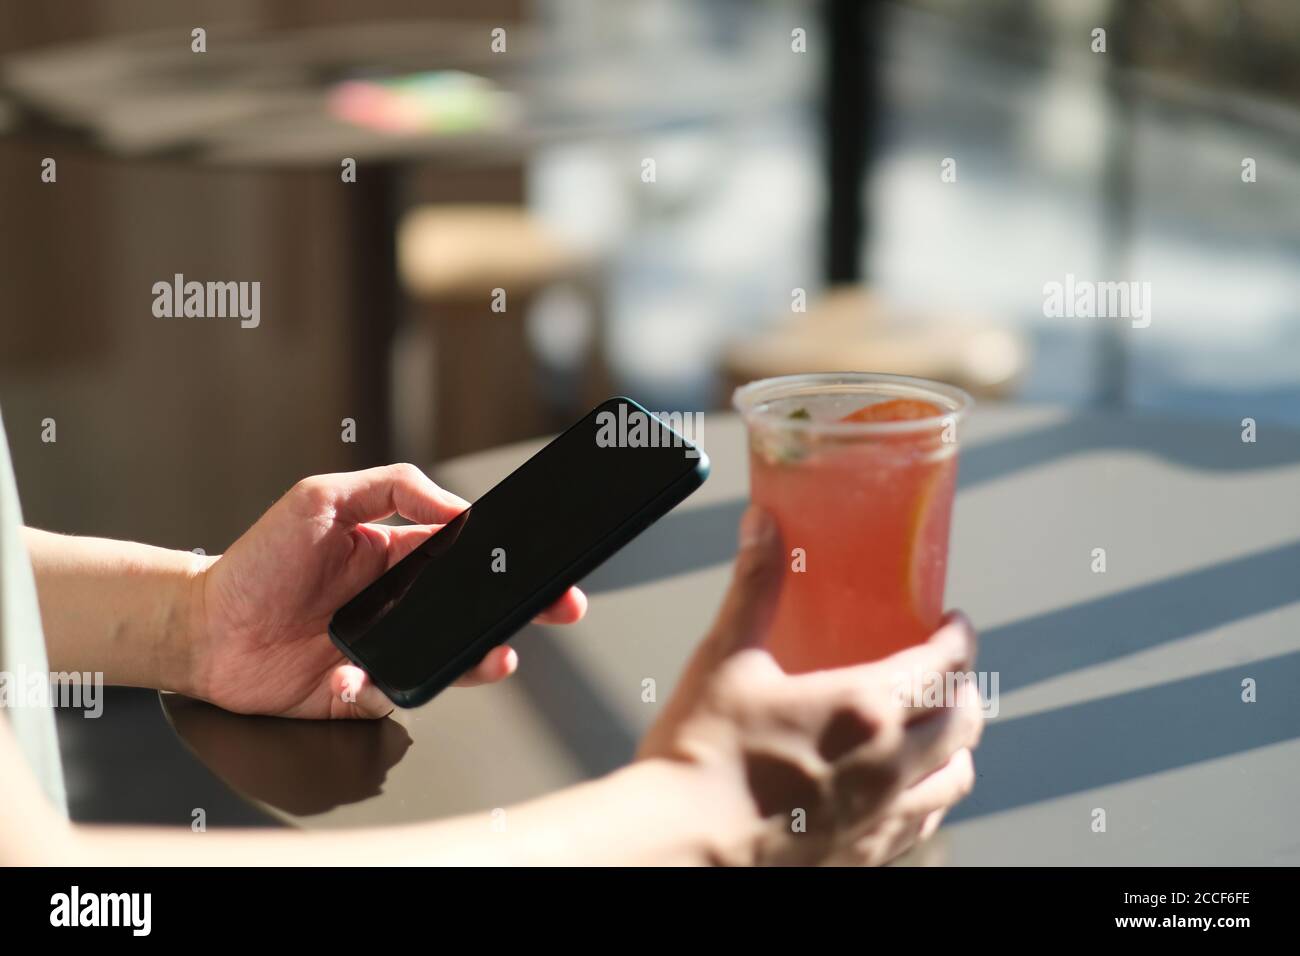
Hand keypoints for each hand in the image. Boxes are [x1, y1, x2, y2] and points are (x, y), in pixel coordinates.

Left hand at [192, 464, 586, 718]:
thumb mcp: (321, 498)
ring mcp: (382, 647)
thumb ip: (391, 490)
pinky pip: (390, 694)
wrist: (200, 626)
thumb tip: (456, 507)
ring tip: (497, 655)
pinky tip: (359, 677)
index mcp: (396, 555)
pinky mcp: (357, 690)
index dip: (504, 558)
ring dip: (478, 658)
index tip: (539, 559)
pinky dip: (384, 689)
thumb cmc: (257, 558)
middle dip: (520, 609)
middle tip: (557, 608)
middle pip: (472, 608)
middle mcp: (397, 603)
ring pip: (447, 656)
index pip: (465, 554)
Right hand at [640, 508, 981, 865]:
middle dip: (965, 689)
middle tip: (945, 672)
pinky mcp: (863, 856)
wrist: (680, 847)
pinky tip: (905, 791)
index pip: (947, 664)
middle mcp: (890, 765)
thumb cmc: (700, 756)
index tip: (954, 623)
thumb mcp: (726, 658)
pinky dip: (930, 800)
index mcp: (865, 708)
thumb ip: (755, 587)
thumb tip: (764, 527)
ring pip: (956, 779)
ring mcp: (881, 817)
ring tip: (938, 731)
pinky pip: (924, 827)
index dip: (960, 638)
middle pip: (964, 721)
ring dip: (957, 747)